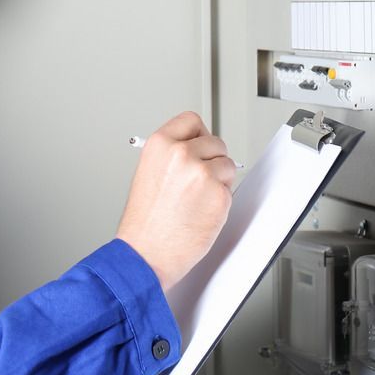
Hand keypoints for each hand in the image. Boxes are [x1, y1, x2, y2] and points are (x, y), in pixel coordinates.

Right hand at [115, 112, 235, 294]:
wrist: (145, 254)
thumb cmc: (145, 222)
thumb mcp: (148, 173)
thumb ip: (172, 156)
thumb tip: (197, 149)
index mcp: (160, 144)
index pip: (192, 121)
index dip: (198, 135)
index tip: (199, 145)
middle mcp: (181, 154)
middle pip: (215, 142)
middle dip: (211, 161)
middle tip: (197, 182)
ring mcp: (202, 174)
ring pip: (228, 165)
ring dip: (219, 181)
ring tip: (196, 200)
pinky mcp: (219, 195)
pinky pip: (230, 190)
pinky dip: (220, 202)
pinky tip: (201, 212)